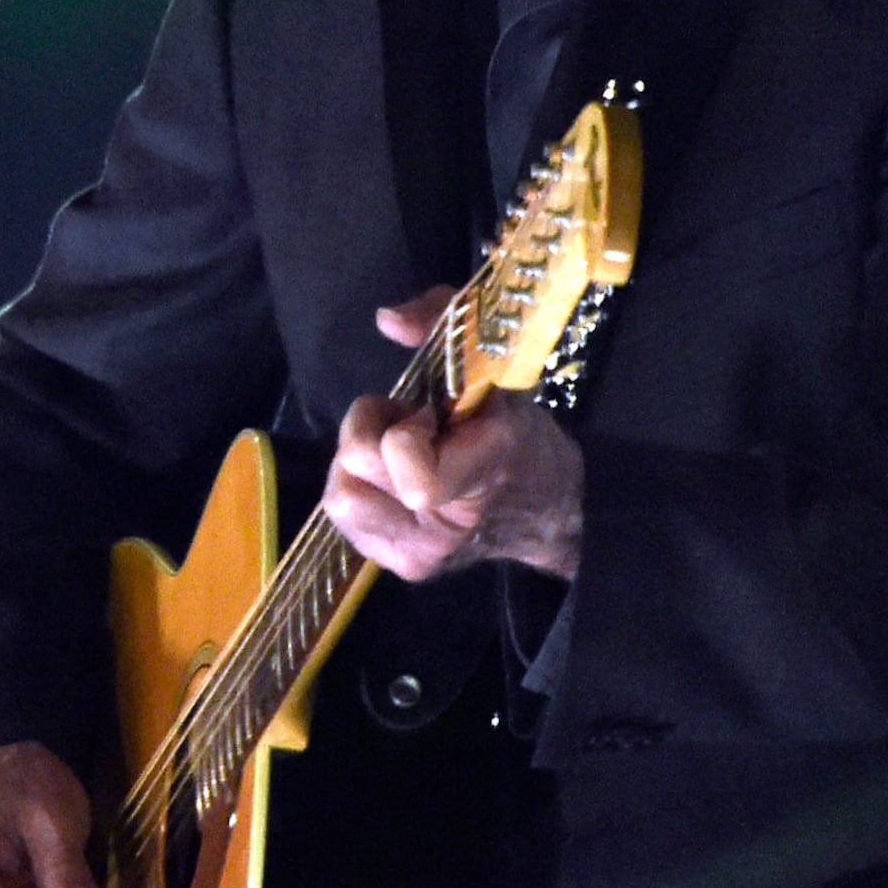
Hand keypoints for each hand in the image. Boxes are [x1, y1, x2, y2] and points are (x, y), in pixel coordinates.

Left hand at [322, 287, 584, 580]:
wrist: (547, 508)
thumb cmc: (515, 431)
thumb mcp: (493, 362)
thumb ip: (442, 319)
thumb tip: (386, 319)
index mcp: (482, 470)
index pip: (404, 459)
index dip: (398, 428)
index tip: (430, 417)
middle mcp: (448, 525)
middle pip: (353, 470)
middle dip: (370, 436)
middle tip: (410, 429)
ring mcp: (424, 555)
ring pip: (340, 498)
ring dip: (359, 465)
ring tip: (400, 454)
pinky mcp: (406, 568)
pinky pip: (347, 518)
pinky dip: (362, 489)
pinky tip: (396, 481)